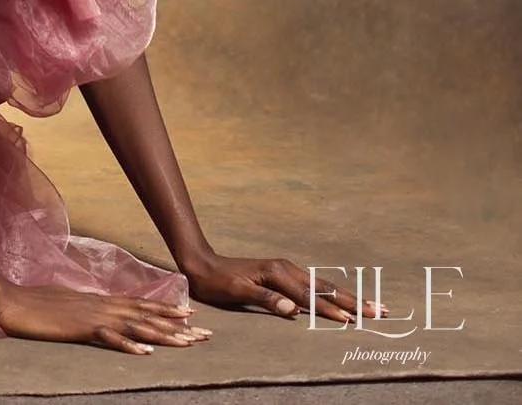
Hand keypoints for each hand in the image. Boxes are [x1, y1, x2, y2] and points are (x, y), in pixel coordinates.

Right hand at [0, 283, 211, 354]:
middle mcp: (102, 305)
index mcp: (99, 300)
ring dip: (164, 335)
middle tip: (206, 334)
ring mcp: (92, 316)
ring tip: (188, 343)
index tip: (190, 313)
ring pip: (136, 326)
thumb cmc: (34, 302)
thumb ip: (86, 306)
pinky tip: (146, 353)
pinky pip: (109, 338)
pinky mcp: (80, 329)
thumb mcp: (67, 302)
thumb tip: (98, 311)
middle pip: (146, 315)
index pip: (139, 303)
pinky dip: (129, 345)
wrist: (10, 299)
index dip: (165, 308)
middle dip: (177, 325)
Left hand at [180, 251, 387, 323]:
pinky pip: (313, 284)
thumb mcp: (238, 292)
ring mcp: (286, 269)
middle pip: (326, 288)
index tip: (353, 321)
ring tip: (371, 306)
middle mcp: (286, 268)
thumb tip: (294, 311)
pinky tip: (341, 298)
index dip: (333, 310)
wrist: (202, 263)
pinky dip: (332, 292)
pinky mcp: (283, 273)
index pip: (311, 297)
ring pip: (323, 285)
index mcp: (279, 273)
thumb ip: (267, 300)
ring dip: (348, 296)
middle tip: (381, 311)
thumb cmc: (217, 281)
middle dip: (354, 301)